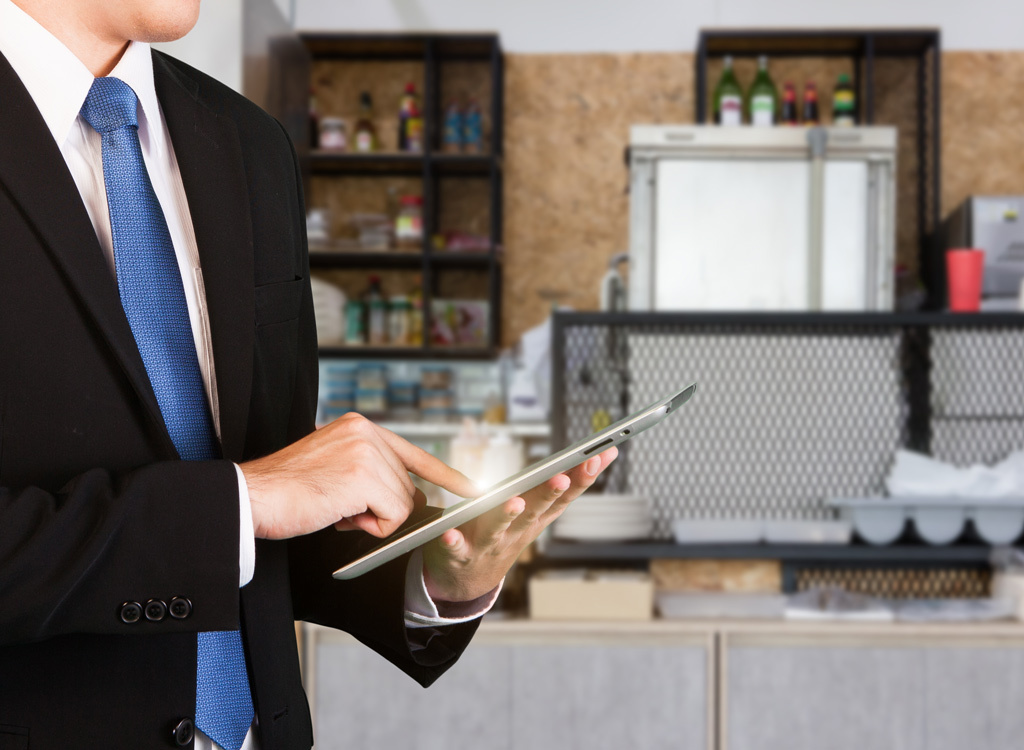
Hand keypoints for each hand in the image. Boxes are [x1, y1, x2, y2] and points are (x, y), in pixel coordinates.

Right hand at [241, 413, 476, 539]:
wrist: (252, 497)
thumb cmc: (286, 491)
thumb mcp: (334, 468)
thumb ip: (370, 473)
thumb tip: (409, 498)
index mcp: (359, 426)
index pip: (413, 452)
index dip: (445, 474)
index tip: (471, 488)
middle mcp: (367, 432)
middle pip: (407, 486)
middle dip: (383, 508)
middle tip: (344, 509)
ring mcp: (367, 452)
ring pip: (402, 504)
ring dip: (373, 520)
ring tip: (336, 510)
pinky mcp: (365, 477)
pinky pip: (393, 517)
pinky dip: (371, 529)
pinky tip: (341, 516)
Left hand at [422, 447, 617, 603]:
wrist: (468, 579)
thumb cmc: (507, 533)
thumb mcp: (540, 510)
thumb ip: (568, 483)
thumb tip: (608, 453)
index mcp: (536, 518)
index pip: (563, 497)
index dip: (581, 479)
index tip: (596, 458)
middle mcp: (516, 531)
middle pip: (535, 511)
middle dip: (549, 494)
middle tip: (561, 476)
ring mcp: (489, 544)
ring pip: (499, 528)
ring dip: (507, 515)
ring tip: (515, 502)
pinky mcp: (459, 554)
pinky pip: (455, 548)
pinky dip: (453, 541)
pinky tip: (450, 532)